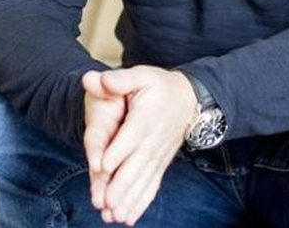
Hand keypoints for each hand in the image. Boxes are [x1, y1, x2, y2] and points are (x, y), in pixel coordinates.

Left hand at [82, 66, 197, 225]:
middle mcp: (153, 140)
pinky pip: (152, 185)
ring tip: (115, 215)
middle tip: (106, 202)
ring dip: (129, 199)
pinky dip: (141, 202)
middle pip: (135, 165)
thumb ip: (120, 79)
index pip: (130, 137)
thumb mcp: (141, 75)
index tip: (103, 167)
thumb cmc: (160, 86)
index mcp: (145, 118)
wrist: (188, 99)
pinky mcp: (160, 164)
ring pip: (142, 180)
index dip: (117, 151)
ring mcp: (157, 155)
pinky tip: (130, 218)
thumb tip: (100, 79)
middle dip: (121, 185)